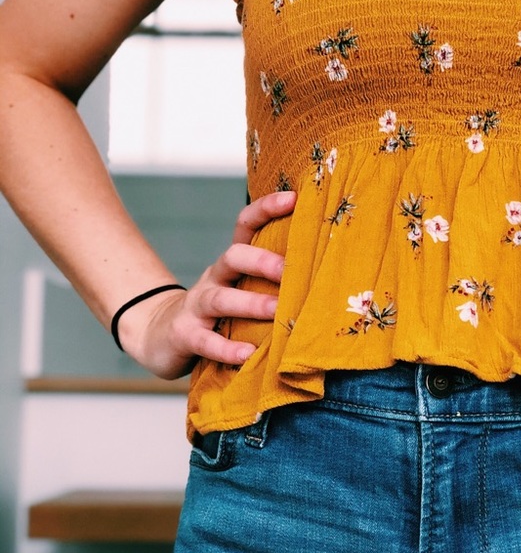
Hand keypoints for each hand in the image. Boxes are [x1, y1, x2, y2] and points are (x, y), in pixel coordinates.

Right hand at [117, 191, 295, 378]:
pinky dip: (227, 348)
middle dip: (262, 261)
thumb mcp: (242, 287)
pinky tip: (248, 354)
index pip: (245, 225)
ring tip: (277, 311)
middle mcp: (215, 277)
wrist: (160, 334)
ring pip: (221, 298)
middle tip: (290, 271)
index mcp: (232, 263)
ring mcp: (197, 306)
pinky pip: (206, 341)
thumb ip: (273, 279)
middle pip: (234, 257)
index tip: (295, 198)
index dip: (266, 208)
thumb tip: (327, 270)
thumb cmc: (220, 310)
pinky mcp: (185, 335)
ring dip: (251, 304)